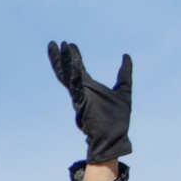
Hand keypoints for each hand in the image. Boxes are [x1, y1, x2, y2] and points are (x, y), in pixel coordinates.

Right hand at [48, 42, 131, 163]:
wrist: (114, 138)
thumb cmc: (117, 118)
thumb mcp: (125, 90)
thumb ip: (125, 74)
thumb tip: (126, 56)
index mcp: (88, 88)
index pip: (77, 68)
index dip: (73, 56)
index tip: (69, 43)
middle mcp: (81, 90)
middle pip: (66, 71)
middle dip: (60, 57)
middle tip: (55, 42)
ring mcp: (79, 96)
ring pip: (67, 76)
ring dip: (61, 62)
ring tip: (56, 47)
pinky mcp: (82, 103)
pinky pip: (76, 88)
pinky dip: (73, 76)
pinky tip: (72, 65)